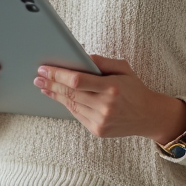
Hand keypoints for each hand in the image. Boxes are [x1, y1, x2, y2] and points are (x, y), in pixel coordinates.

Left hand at [35, 55, 185, 143]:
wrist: (148, 116)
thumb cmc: (134, 88)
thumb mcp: (123, 68)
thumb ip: (101, 61)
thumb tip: (79, 55)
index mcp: (112, 87)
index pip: (77, 80)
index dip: (58, 74)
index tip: (44, 68)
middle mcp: (105, 106)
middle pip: (70, 93)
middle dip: (51, 83)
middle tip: (37, 77)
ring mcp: (101, 120)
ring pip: (71, 105)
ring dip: (54, 95)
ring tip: (43, 86)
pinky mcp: (98, 130)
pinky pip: (77, 115)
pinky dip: (66, 104)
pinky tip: (57, 96)